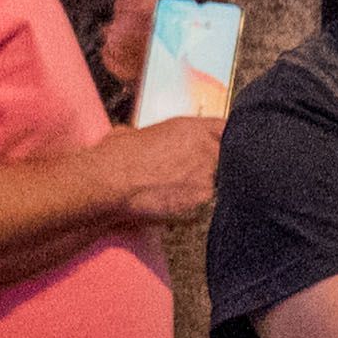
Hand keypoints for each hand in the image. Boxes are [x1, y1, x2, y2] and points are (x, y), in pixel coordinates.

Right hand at [103, 113, 223, 226]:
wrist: (109, 181)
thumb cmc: (116, 156)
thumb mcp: (133, 132)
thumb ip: (154, 137)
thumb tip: (144, 140)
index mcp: (192, 128)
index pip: (226, 130)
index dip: (222, 141)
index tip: (216, 147)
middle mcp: (207, 150)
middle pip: (227, 159)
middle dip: (213, 168)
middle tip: (188, 176)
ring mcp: (208, 177)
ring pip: (217, 186)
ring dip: (200, 190)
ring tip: (173, 193)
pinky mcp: (202, 202)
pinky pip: (204, 207)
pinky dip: (191, 209)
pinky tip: (171, 206)